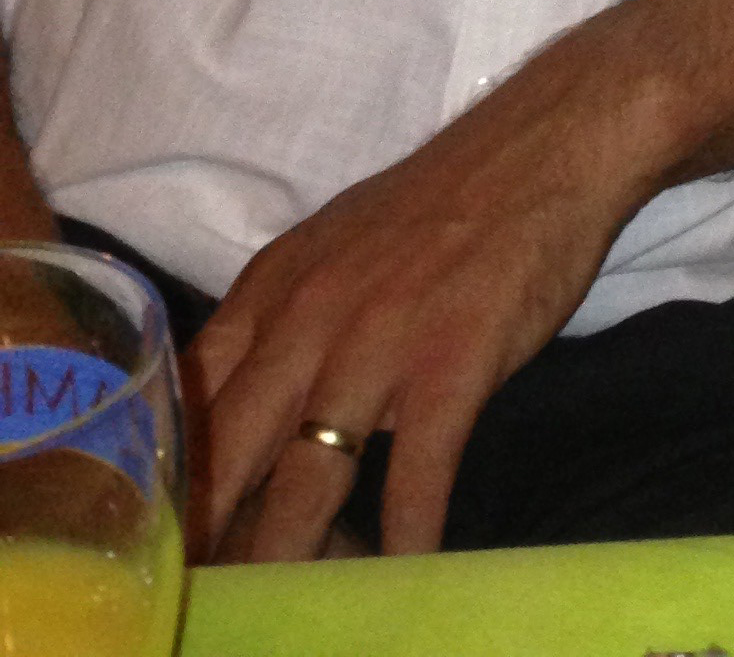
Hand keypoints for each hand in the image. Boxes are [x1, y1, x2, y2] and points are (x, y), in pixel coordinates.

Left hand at [185, 40, 657, 559]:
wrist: (549, 143)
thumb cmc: (444, 203)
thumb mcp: (333, 250)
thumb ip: (283, 326)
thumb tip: (244, 417)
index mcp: (271, 291)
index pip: (190, 406)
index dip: (170, 485)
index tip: (165, 543)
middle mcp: (308, 319)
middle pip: (231, 460)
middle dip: (211, 544)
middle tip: (210, 602)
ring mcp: (379, 341)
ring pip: (307, 482)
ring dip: (295, 561)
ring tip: (293, 616)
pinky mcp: (452, 359)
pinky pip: (416, 476)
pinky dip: (407, 539)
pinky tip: (407, 576)